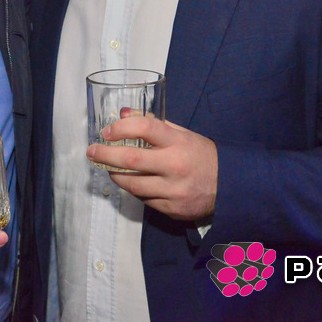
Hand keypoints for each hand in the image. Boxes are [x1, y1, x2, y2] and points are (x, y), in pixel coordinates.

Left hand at [87, 116, 217, 221]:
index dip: (122, 127)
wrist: (229, 186)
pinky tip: (133, 182)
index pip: (145, 128)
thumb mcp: (182, 134)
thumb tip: (125, 113)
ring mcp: (173, 190)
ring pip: (132, 185)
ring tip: (109, 169)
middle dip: (105, 155)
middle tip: (92, 152)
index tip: (106, 131)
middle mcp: (174, 166)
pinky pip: (144, 200)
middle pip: (131, 160)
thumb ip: (153, 124)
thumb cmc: (201, 154)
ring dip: (116, 175)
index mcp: (178, 142)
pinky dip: (135, 190)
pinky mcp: (171, 209)